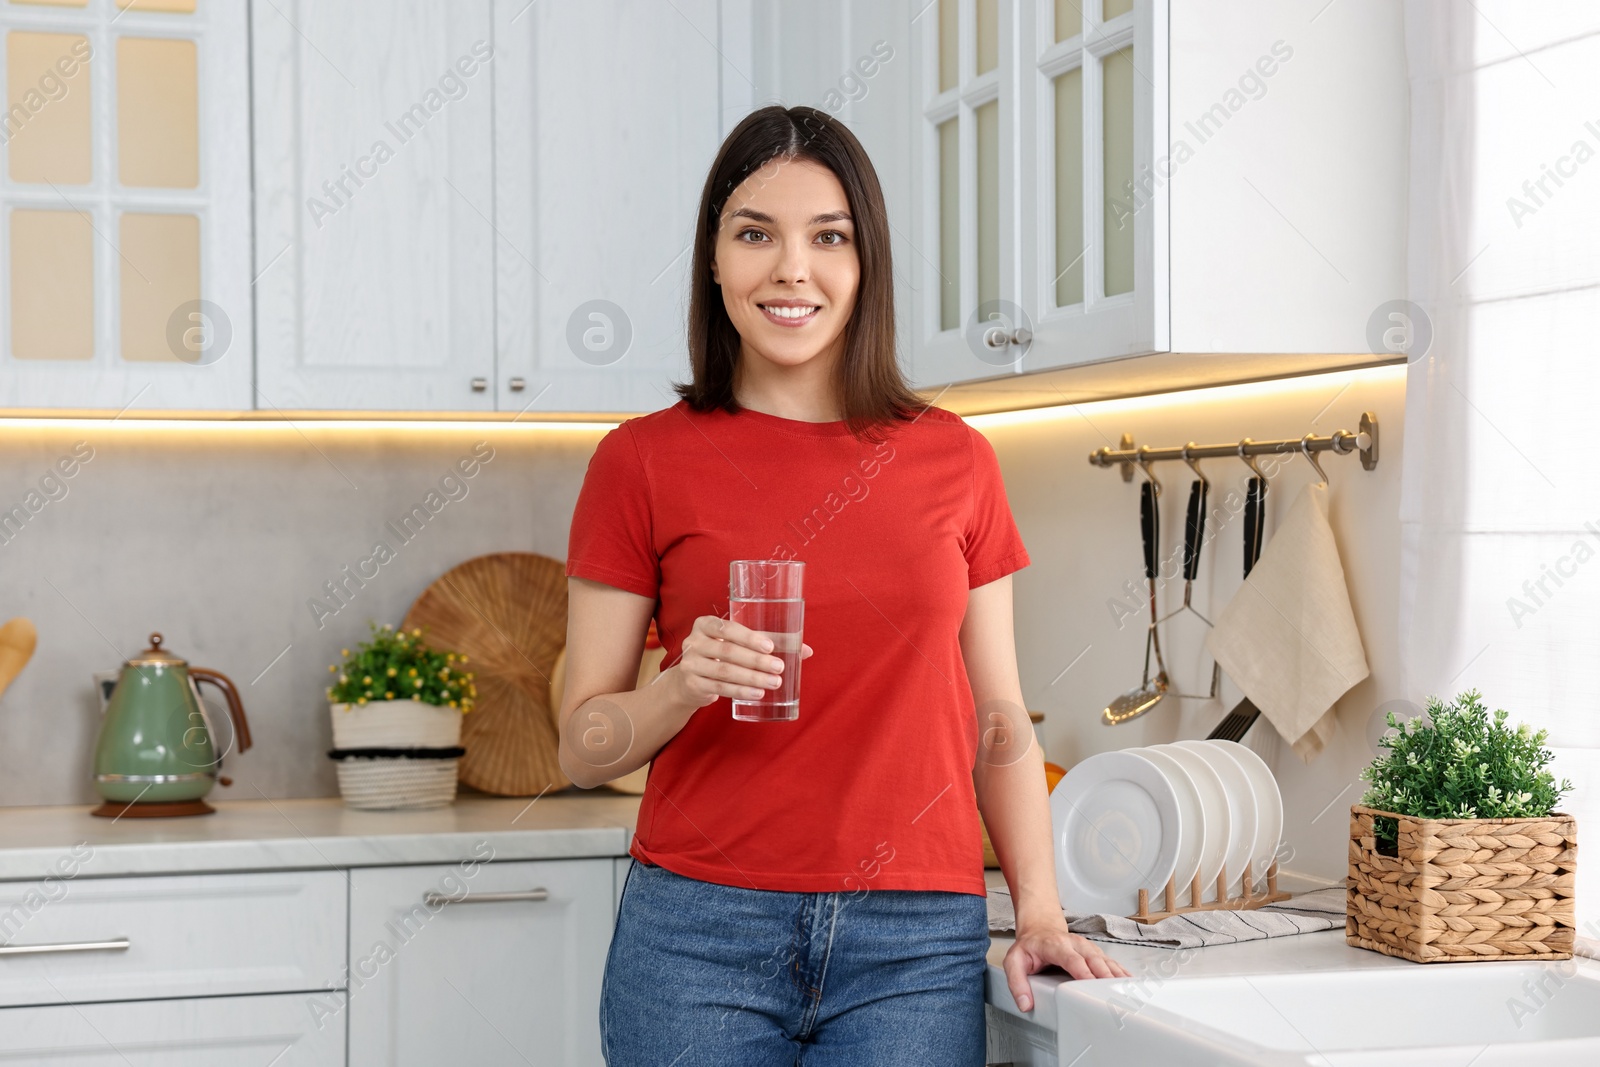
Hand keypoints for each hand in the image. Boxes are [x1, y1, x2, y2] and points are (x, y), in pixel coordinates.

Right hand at [664, 614, 811, 711]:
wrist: (690, 681)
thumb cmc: (721, 655)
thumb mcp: (739, 644)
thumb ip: (770, 642)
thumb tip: (807, 650)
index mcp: (706, 624)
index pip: (728, 628)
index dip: (749, 637)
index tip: (770, 647)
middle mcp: (694, 641)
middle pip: (728, 651)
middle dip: (756, 661)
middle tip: (779, 668)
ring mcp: (690, 663)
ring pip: (725, 671)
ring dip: (752, 678)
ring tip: (774, 682)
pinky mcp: (692, 683)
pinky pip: (719, 688)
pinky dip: (740, 691)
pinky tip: (757, 693)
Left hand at [1002, 920, 1130, 1011]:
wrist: (1040, 928)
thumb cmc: (1029, 946)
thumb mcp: (1014, 961)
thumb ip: (1016, 982)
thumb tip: (1025, 1003)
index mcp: (1055, 945)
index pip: (1071, 959)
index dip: (1083, 971)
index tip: (1091, 984)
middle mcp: (1074, 944)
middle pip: (1093, 959)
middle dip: (1104, 975)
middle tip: (1114, 993)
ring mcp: (1086, 947)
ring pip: (1105, 960)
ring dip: (1116, 974)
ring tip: (1127, 990)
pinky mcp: (1094, 952)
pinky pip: (1110, 961)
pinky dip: (1120, 972)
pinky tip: (1129, 982)